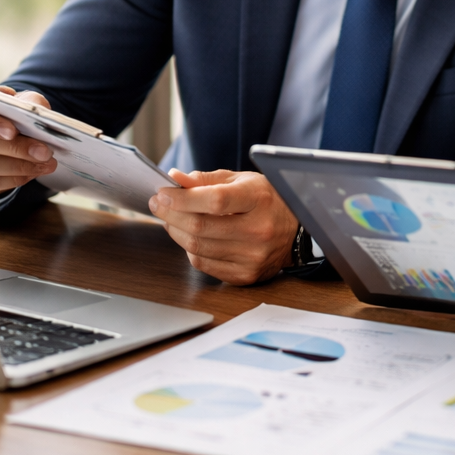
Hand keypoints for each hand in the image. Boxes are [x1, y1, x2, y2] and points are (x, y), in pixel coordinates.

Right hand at [0, 86, 56, 198]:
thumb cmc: (2, 112)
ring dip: (19, 168)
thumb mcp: (13, 100)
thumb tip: (35, 110)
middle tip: (45, 153)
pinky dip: (10, 180)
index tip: (13, 132)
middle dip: (16, 149)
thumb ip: (23, 101)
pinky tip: (30, 174)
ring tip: (45, 165)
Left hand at [148, 169, 298, 284]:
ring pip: (198, 248)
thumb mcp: (243, 181)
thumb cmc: (267, 200)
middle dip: (171, 214)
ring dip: (176, 232)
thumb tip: (175, 179)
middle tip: (158, 204)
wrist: (296, 230)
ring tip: (170, 219)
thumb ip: (207, 180)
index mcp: (259, 200)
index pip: (215, 201)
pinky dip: (190, 250)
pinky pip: (204, 265)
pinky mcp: (246, 275)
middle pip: (201, 226)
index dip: (183, 198)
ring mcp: (252, 256)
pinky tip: (189, 237)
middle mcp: (259, 230)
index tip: (163, 192)